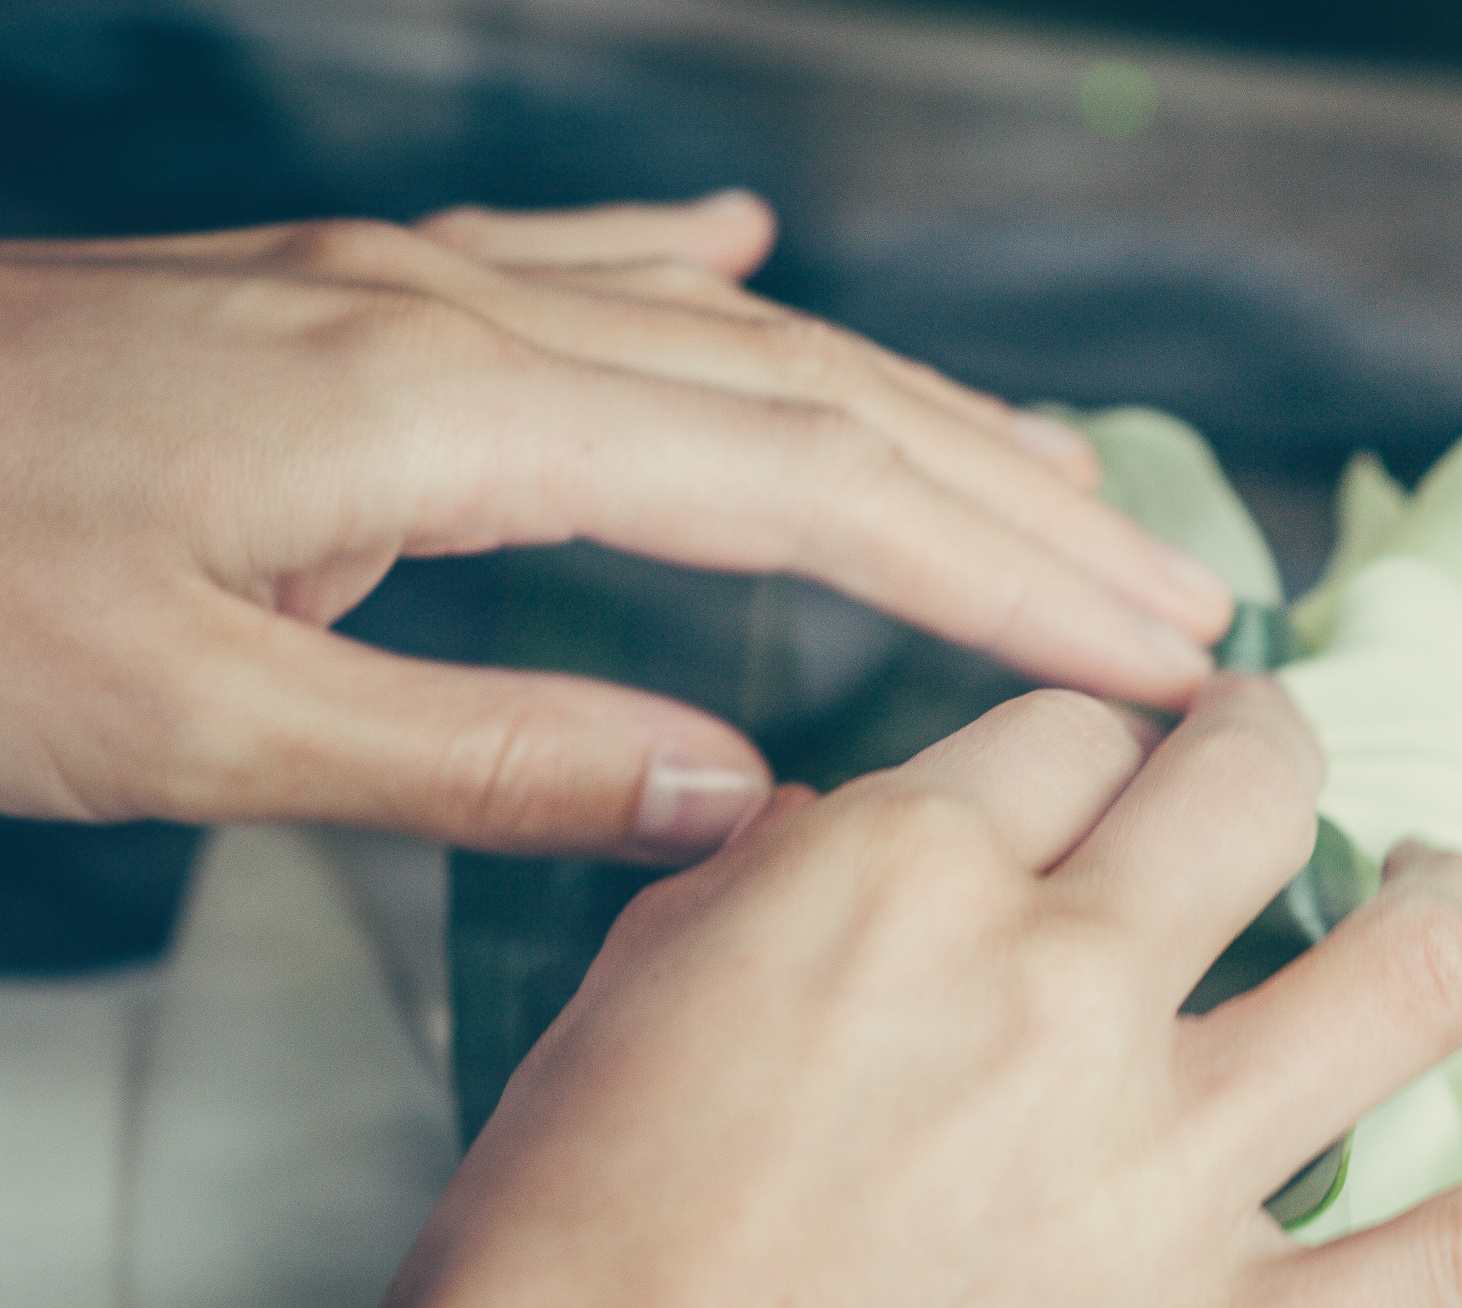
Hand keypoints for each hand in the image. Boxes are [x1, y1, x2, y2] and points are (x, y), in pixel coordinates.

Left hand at [0, 194, 1230, 859]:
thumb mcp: (185, 721)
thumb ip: (479, 754)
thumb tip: (729, 794)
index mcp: (443, 411)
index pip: (810, 485)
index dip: (1001, 568)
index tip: (1148, 648)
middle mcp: (455, 316)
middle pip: (817, 394)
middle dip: (1018, 495)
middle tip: (1177, 586)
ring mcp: (396, 289)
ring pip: (726, 338)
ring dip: (913, 406)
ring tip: (1055, 474)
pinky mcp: (335, 301)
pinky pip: (571, 272)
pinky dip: (698, 283)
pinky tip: (755, 260)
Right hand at [81, 679, 1461, 1307]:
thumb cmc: (555, 1271)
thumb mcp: (645, 998)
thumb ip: (809, 877)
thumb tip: (920, 817)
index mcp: (900, 880)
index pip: (1056, 729)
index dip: (1069, 758)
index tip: (1067, 804)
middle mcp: (1063, 991)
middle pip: (1247, 783)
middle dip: (1260, 755)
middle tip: (1254, 785)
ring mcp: (1170, 1172)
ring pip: (1408, 960)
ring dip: (1444, 899)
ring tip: (1438, 896)